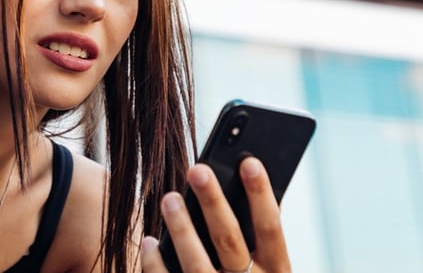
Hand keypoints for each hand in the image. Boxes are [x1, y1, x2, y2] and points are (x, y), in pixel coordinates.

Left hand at [140, 157, 291, 272]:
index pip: (271, 229)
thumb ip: (258, 237)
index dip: (261, 195)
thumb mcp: (267, 270)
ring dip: (181, 227)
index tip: (249, 161)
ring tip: (169, 198)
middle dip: (212, 203)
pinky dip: (157, 263)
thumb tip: (242, 182)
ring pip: (196, 263)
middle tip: (197, 169)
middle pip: (229, 240)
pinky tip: (151, 240)